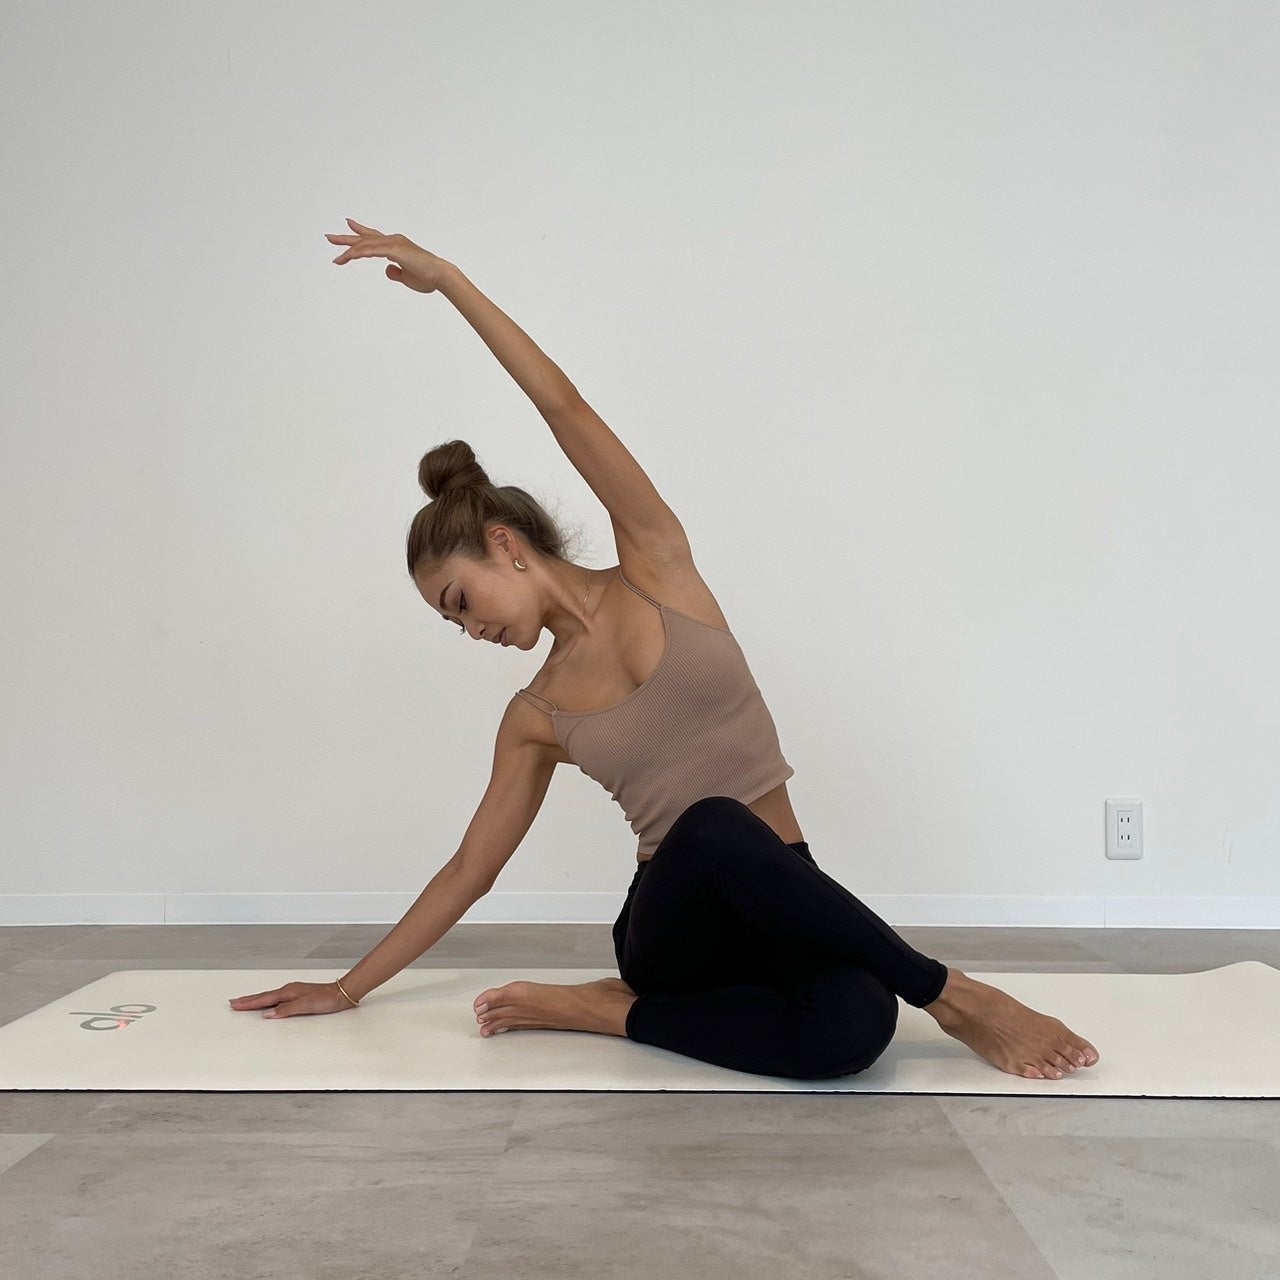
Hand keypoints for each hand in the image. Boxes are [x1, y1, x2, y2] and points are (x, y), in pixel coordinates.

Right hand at [228, 980, 354, 1018]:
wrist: (342, 993)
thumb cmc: (327, 999)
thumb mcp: (306, 1006)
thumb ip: (286, 1010)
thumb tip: (267, 1014)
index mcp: (288, 992)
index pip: (264, 999)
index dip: (249, 1004)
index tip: (235, 1005)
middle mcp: (289, 990)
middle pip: (264, 996)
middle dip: (248, 1000)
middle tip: (233, 1002)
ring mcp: (293, 992)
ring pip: (269, 997)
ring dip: (256, 1000)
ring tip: (245, 1002)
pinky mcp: (298, 995)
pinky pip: (277, 998)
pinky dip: (267, 1000)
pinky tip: (267, 1003)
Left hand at [325, 218, 450, 292]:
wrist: (441, 276)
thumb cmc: (427, 277)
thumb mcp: (406, 277)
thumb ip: (395, 272)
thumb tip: (387, 270)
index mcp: (395, 246)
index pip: (373, 237)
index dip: (360, 231)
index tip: (348, 224)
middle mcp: (393, 241)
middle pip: (365, 238)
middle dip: (346, 238)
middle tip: (329, 237)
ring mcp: (393, 244)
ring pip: (365, 246)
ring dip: (349, 252)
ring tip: (336, 258)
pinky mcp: (395, 250)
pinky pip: (371, 251)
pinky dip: (359, 253)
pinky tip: (348, 257)